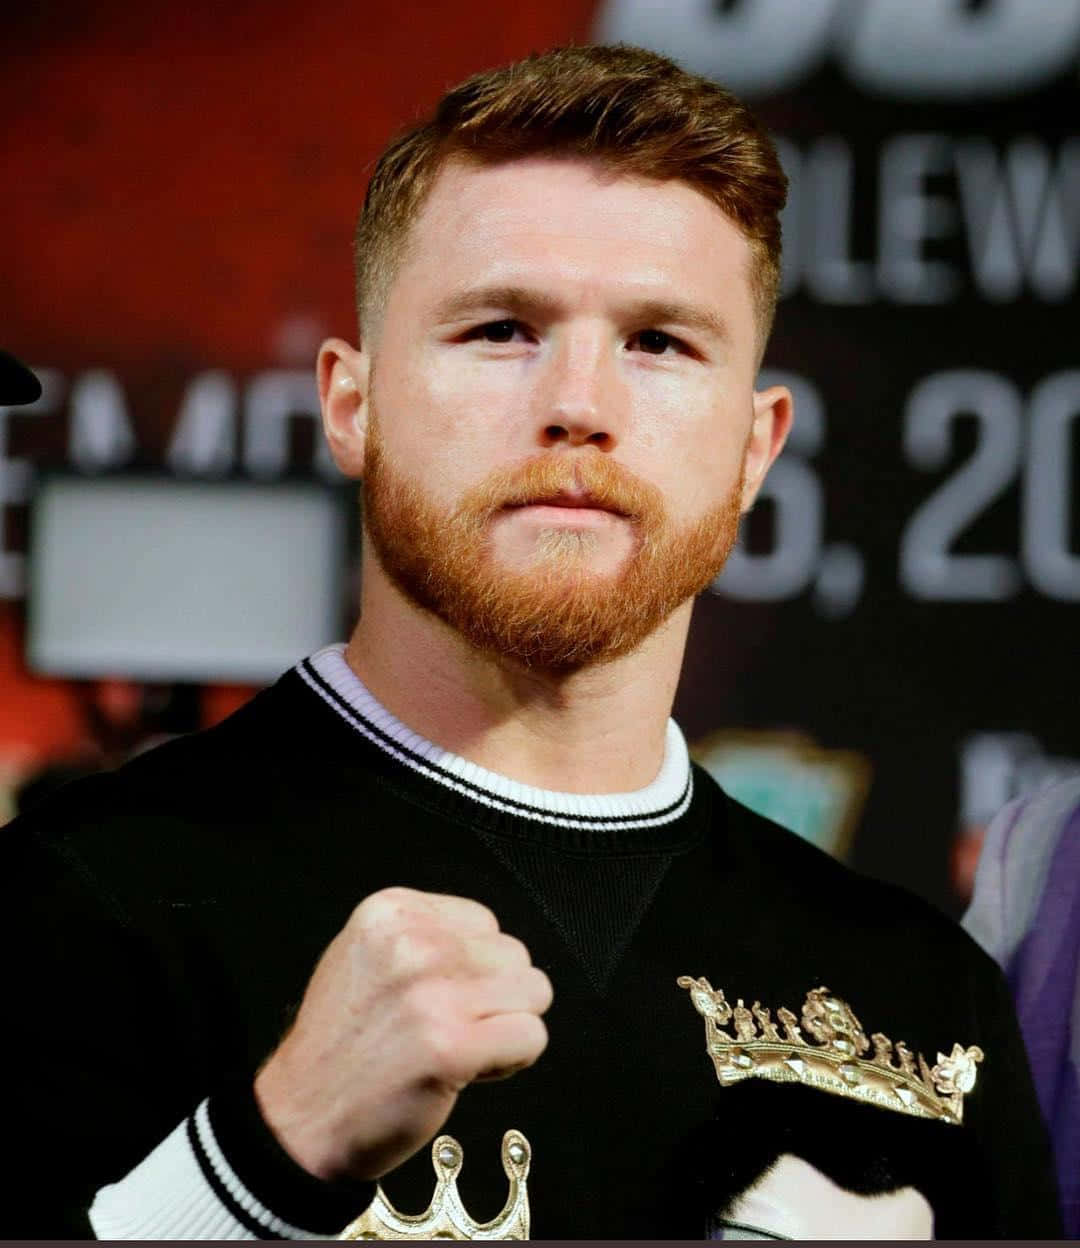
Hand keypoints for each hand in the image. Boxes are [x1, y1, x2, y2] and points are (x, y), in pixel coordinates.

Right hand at [253, 887, 552, 1182]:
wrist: (300, 1121)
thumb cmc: (341, 1047)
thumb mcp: (365, 958)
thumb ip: (424, 937)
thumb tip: (490, 943)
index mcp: (391, 912)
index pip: (484, 923)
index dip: (473, 967)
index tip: (441, 998)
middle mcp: (412, 943)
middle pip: (515, 955)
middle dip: (494, 996)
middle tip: (448, 1028)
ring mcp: (432, 993)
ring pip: (533, 992)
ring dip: (507, 1025)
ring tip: (460, 1046)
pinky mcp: (451, 1046)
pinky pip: (531, 1037)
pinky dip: (513, 1060)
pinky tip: (470, 1070)